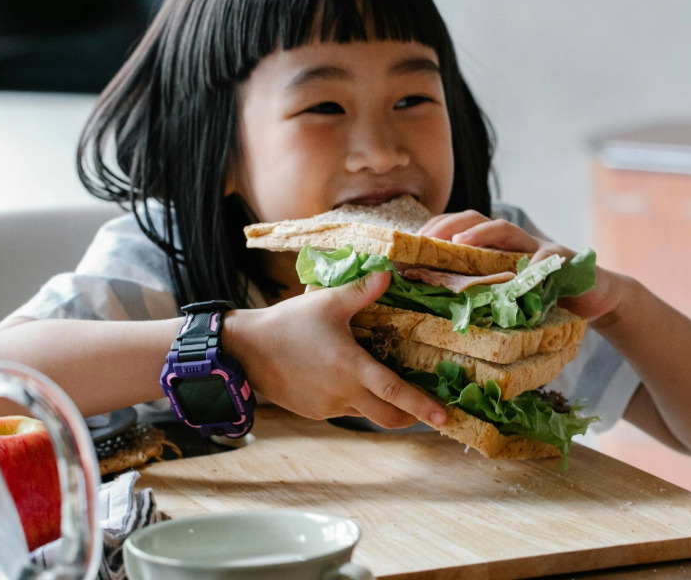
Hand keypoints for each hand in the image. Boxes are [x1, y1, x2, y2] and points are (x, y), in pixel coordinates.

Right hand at [224, 272, 446, 428]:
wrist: (247, 350)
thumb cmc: (289, 323)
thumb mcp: (327, 302)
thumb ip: (362, 291)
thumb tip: (390, 274)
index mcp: (351, 367)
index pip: (394, 392)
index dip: (421, 405)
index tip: (443, 416)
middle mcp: (343, 393)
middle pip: (387, 417)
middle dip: (410, 417)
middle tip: (426, 410)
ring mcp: (329, 406)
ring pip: (366, 414)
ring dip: (380, 405)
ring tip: (384, 386)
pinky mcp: (316, 412)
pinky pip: (345, 410)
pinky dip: (355, 401)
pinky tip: (347, 380)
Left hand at [418, 209, 626, 322]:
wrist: (593, 296)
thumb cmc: (543, 299)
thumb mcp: (505, 297)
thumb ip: (480, 296)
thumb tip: (433, 311)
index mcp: (494, 248)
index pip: (458, 229)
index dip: (433, 232)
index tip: (408, 244)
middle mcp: (512, 242)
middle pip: (476, 220)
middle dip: (448, 225)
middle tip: (426, 239)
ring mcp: (537, 246)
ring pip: (506, 230)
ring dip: (481, 233)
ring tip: (460, 244)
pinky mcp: (563, 259)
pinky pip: (546, 260)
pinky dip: (534, 267)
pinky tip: (523, 275)